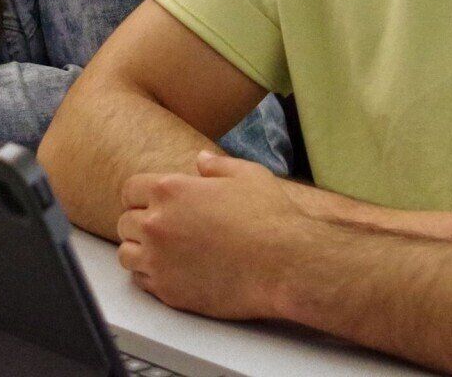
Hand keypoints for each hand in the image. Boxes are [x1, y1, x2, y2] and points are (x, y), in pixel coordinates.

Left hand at [117, 152, 451, 320]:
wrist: (315, 267)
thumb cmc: (300, 228)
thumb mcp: (262, 184)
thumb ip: (227, 172)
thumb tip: (207, 159)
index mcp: (189, 184)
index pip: (146, 185)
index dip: (158, 197)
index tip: (166, 205)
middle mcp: (174, 214)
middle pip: (136, 215)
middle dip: (153, 224)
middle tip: (181, 237)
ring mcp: (175, 254)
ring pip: (143, 250)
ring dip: (162, 254)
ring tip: (195, 261)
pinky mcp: (184, 292)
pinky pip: (157, 284)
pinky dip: (170, 282)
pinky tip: (196, 282)